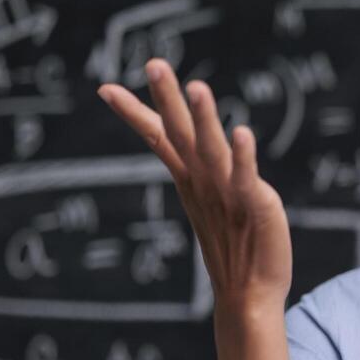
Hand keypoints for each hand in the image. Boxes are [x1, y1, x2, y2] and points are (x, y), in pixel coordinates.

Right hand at [97, 58, 292, 311]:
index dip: (135, 114)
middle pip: (180, 135)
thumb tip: (194, 146)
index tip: (104, 88)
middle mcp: (203, 182)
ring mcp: (227, 193)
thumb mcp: (211, 202)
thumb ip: (204, 171)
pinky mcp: (255, 205)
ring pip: (211, 149)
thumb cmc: (234, 246)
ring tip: (196, 88)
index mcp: (191, 178)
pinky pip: (246, 176)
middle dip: (166, 100)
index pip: (158, 139)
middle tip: (154, 65)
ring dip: (203, 119)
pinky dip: (243, 155)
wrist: (250, 295)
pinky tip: (241, 132)